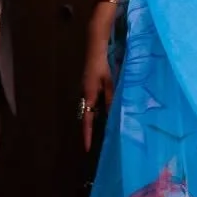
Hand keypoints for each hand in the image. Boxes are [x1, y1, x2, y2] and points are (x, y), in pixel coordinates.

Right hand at [81, 16, 115, 151]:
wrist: (94, 48)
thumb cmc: (102, 65)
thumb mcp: (109, 82)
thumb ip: (111, 97)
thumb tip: (112, 113)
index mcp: (89, 95)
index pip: (87, 119)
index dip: (87, 134)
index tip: (87, 148)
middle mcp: (84, 94)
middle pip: (86, 116)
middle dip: (89, 129)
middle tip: (93, 143)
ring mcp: (85, 90)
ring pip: (88, 109)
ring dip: (93, 119)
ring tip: (99, 132)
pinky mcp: (88, 86)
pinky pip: (91, 102)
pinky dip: (95, 109)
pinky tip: (103, 112)